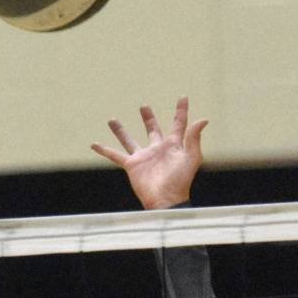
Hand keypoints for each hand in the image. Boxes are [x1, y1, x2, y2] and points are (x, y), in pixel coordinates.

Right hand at [91, 96, 207, 209]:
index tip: (183, 97)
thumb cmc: (181, 181)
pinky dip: (104, 150)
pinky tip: (94, 144)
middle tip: (144, 107)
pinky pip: (115, 156)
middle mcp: (157, 149)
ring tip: (112, 120)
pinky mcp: (132, 165)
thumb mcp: (191, 158)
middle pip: (152, 130)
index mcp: (173, 145)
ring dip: (121, 131)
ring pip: (129, 140)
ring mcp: (143, 157)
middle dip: (148, 119)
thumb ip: (194, 138)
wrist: (166, 200)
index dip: (181, 111)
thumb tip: (203, 119)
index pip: (178, 124)